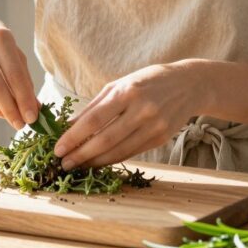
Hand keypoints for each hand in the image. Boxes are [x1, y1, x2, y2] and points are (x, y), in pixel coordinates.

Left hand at [53, 60, 214, 169]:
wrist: (189, 84)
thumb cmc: (148, 81)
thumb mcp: (120, 85)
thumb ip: (95, 106)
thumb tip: (69, 126)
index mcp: (127, 91)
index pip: (94, 119)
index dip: (74, 136)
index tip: (58, 148)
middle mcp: (142, 109)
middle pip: (105, 139)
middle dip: (81, 154)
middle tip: (63, 164)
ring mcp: (154, 126)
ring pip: (118, 151)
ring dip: (95, 162)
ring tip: (78, 166)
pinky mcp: (162, 138)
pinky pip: (131, 153)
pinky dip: (112, 159)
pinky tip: (99, 162)